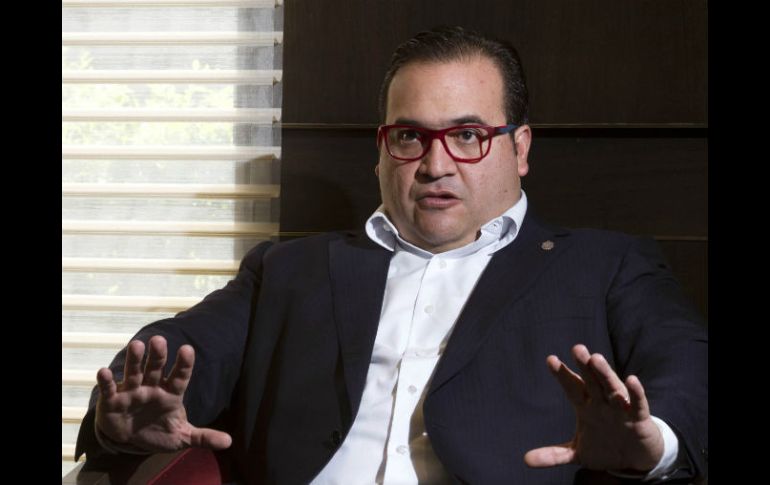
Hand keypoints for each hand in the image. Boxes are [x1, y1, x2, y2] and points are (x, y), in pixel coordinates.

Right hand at [95, 335, 231, 452]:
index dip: (184, 364)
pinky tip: (104, 372)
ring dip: (134, 360)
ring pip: (134, 372)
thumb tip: (229, 442)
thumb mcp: (182, 436)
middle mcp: (152, 387)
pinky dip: (106, 381)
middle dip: (158, 355)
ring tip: (136, 346)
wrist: (131, 439)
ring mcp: (132, 391)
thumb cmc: (159, 430)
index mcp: (171, 393)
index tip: (188, 349)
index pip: (180, 376)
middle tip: (159, 340)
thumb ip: (203, 437)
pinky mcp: (112, 400)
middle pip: (156, 368)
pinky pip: (109, 388)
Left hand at [524, 344, 662, 472]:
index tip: (551, 359)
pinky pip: (637, 403)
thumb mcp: (578, 452)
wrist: (635, 460)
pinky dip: (635, 393)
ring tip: (596, 359)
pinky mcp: (639, 417)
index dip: (563, 374)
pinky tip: (631, 380)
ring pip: (612, 387)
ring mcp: (620, 408)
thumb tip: (526, 459)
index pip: (572, 387)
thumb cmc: (605, 447)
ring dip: (604, 374)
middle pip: (591, 381)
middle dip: (584, 365)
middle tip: (577, 348)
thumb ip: (554, 454)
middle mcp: (602, 402)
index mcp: (586, 406)